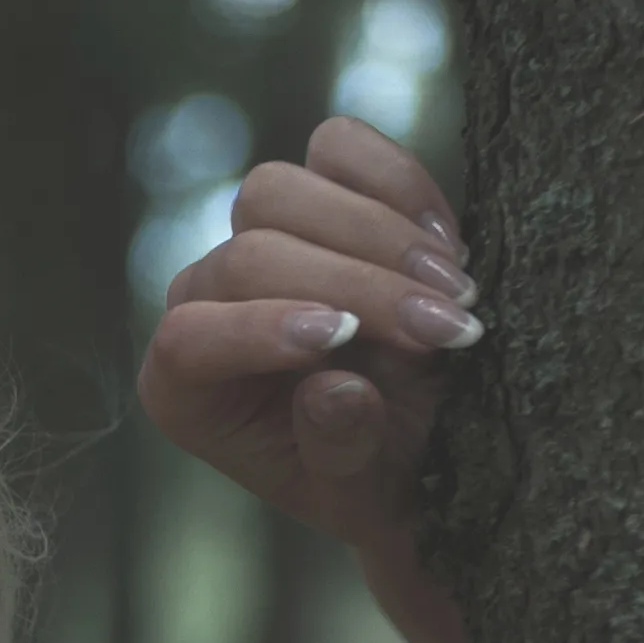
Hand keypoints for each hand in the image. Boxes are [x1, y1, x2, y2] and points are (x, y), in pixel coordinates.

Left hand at [139, 116, 475, 642]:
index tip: (342, 338)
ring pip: (278, 190)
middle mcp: (203, 304)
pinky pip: (337, 148)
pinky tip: (449, 244)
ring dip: (381, 234)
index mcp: (185, 388)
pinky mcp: (315, 193)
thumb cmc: (374, 477)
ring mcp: (254, 239)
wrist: (422, 437)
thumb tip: (335, 390)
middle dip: (357, 286)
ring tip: (458, 292)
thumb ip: (338, 448)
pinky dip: (398, 182)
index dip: (259, 329)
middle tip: (450, 329)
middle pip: (251, 255)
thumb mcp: (359, 493)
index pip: (188, 337)